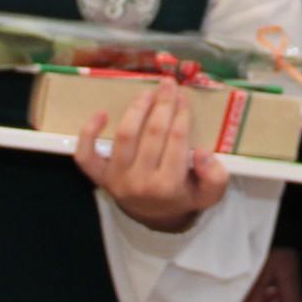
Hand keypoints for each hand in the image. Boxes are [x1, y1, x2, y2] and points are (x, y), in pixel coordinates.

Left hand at [72, 81, 228, 233]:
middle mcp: (141, 183)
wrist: (155, 216)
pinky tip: (101, 113)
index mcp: (169, 186)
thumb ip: (215, 176)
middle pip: (154, 134)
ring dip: (137, 110)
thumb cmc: (183, 196)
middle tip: (169, 85)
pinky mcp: (100, 177)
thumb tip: (203, 152)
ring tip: (148, 93)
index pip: (177, 141)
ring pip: (125, 137)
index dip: (182, 115)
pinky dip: (89, 133)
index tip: (184, 98)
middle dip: (163, 105)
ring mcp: (117, 180)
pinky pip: (86, 156)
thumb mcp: (210, 194)